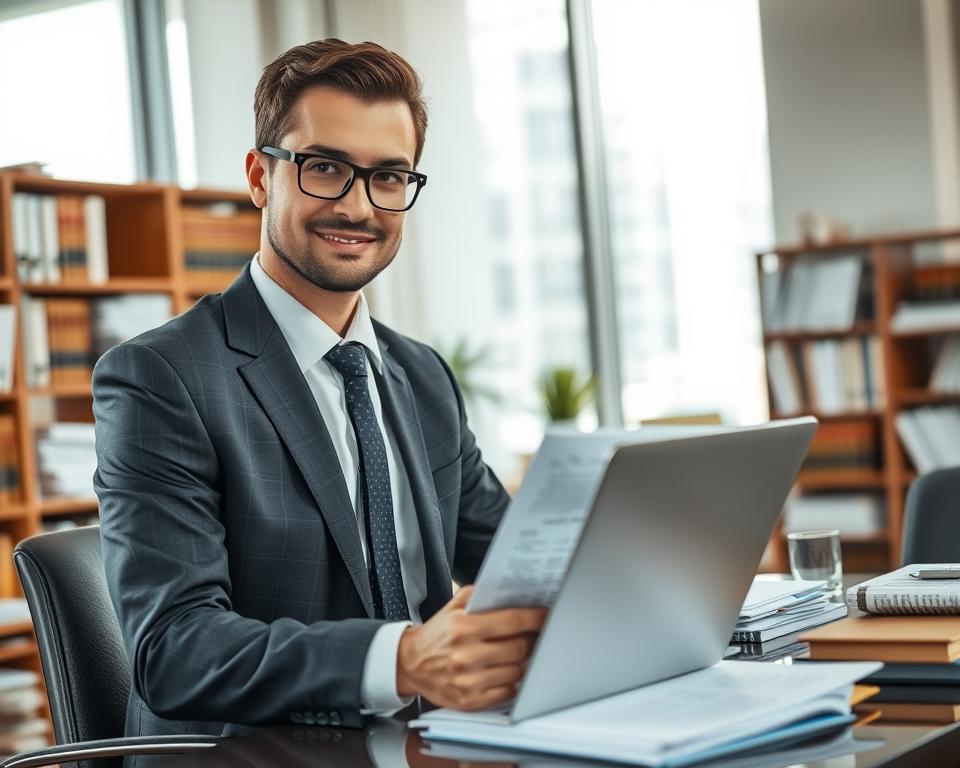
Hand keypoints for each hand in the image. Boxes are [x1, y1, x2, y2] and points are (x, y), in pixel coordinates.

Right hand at [396, 585, 546, 709]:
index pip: (513, 622)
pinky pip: (507, 692)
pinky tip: (505, 670)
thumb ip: (483, 595)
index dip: (536, 618)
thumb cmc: (437, 633)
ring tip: (517, 652)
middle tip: (534, 635)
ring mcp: (468, 681)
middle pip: (520, 648)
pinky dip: (512, 681)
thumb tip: (516, 593)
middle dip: (532, 640)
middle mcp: (466, 655)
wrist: (410, 664)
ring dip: (523, 661)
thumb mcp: (454, 605)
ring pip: (517, 671)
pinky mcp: (470, 701)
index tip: (547, 615)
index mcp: (463, 627)